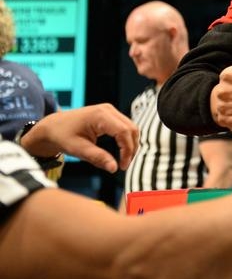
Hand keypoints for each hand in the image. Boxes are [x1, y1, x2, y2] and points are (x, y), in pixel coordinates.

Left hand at [20, 103, 137, 172]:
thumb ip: (98, 158)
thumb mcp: (78, 149)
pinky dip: (126, 139)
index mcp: (100, 116)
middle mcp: (108, 110)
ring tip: (123, 160)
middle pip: (131, 129)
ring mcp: (110, 110)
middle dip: (131, 148)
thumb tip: (114, 168)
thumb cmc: (62, 136)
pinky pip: (125, 126)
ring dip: (130, 144)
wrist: (52, 126)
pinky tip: (121, 150)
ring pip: (131, 127)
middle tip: (124, 165)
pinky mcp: (109, 114)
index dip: (127, 150)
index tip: (122, 166)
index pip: (124, 132)